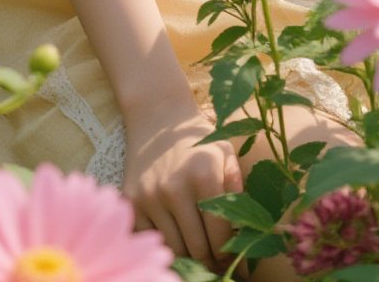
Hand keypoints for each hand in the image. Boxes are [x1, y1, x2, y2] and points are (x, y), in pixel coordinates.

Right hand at [123, 96, 242, 272]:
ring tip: (197, 252)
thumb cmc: (198, 139)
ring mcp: (150, 197)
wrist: (157, 115)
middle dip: (210, 262)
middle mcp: (175, 189)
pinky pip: (150, 239)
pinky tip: (175, 237)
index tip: (232, 260)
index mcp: (205, 177)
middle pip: (197, 249)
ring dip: (188, 257)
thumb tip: (246, 230)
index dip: (229, 254)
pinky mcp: (132, 201)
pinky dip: (164, 244)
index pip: (220, 236)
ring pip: (174, 249)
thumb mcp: (226, 153)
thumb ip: (238, 188)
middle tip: (215, 263)